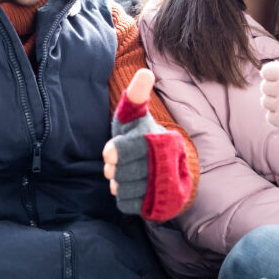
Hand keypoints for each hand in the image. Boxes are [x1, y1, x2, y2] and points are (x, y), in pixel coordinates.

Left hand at [103, 68, 155, 197]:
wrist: (162, 170)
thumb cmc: (139, 138)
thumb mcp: (135, 116)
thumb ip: (136, 96)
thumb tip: (145, 73)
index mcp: (165, 140)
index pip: (136, 148)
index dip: (118, 152)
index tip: (108, 153)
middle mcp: (170, 163)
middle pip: (127, 171)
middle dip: (114, 169)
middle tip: (114, 164)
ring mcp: (167, 186)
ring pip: (127, 188)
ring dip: (118, 182)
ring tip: (124, 174)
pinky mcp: (160, 205)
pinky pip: (129, 204)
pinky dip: (123, 197)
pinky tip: (129, 188)